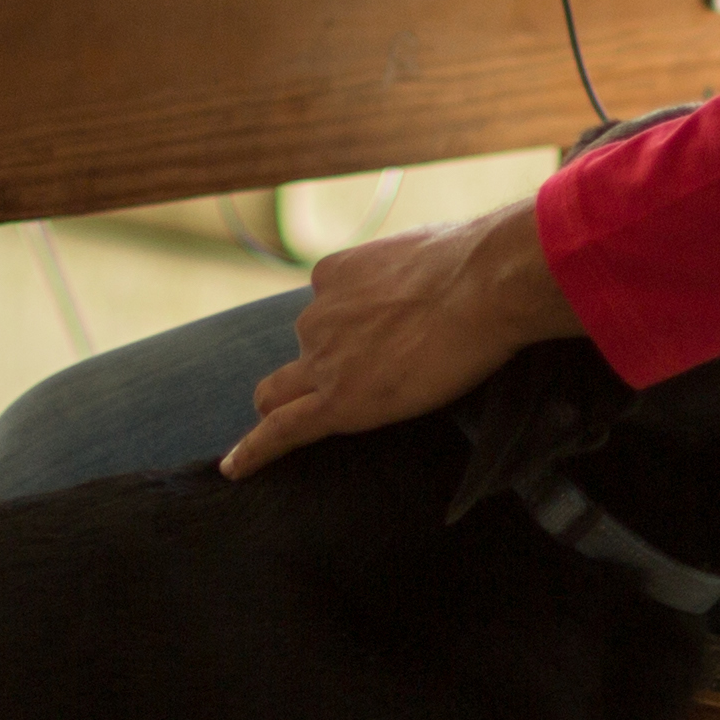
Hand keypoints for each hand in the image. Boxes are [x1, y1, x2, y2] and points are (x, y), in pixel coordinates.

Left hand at [227, 204, 582, 477]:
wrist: (484, 284)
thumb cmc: (473, 262)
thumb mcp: (427, 248)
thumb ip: (414, 269)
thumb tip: (441, 273)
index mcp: (337, 273)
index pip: (326, 307)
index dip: (345, 328)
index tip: (369, 340)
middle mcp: (319, 314)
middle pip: (301, 354)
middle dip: (318, 369)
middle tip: (360, 385)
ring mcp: (323, 359)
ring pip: (283, 392)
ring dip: (299, 405)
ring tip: (329, 427)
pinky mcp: (336, 401)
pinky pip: (281, 431)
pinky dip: (254, 452)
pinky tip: (235, 470)